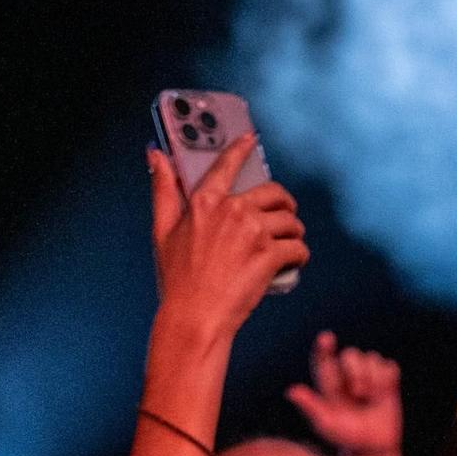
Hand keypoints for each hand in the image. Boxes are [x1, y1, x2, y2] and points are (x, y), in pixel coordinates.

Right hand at [148, 135, 308, 345]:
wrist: (195, 316)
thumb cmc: (177, 279)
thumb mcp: (162, 231)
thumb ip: (163, 189)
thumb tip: (156, 155)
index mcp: (205, 202)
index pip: (227, 164)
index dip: (241, 149)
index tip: (251, 139)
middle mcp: (232, 211)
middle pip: (273, 192)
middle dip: (284, 203)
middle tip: (284, 214)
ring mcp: (253, 232)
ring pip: (291, 221)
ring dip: (294, 231)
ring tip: (289, 242)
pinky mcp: (270, 255)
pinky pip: (298, 247)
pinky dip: (300, 255)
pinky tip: (294, 261)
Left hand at [286, 331, 403, 455]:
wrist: (374, 448)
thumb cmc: (347, 438)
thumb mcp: (326, 423)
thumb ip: (310, 405)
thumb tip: (290, 391)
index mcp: (329, 384)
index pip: (324, 358)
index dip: (324, 346)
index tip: (326, 338)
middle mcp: (347, 377)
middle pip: (351, 354)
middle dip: (355, 371)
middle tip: (357, 394)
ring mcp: (368, 378)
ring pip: (371, 357)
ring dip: (372, 378)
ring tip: (370, 399)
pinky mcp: (387, 382)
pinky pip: (389, 366)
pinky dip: (387, 379)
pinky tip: (384, 395)